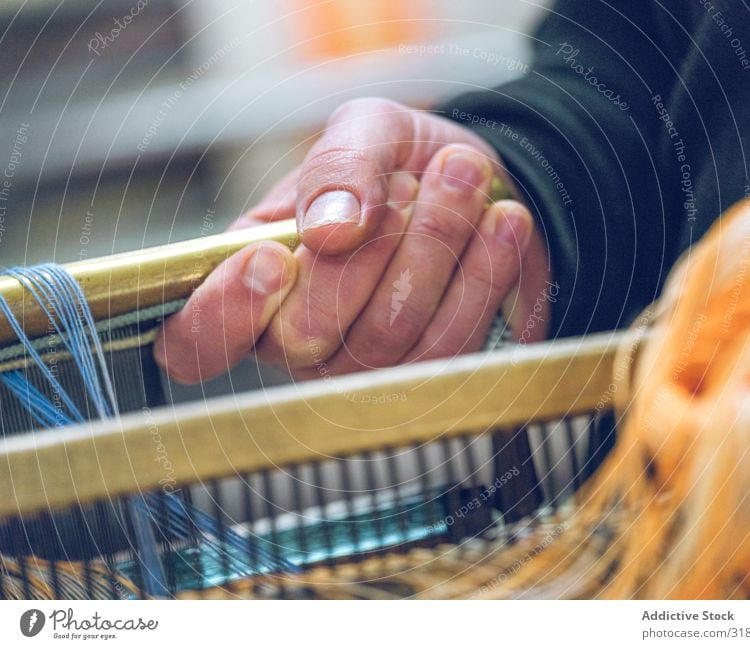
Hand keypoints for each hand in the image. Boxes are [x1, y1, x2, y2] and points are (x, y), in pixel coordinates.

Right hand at [155, 98, 550, 382]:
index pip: (197, 340)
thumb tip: (328, 233)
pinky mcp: (430, 376)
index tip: (276, 258)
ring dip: (435, 246)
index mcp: (252, 283)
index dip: (226, 311)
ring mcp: (365, 369)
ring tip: (463, 175)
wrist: (477, 186)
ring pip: (390, 340)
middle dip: (369, 249)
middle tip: (407, 184)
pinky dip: (482, 273)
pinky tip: (503, 221)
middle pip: (309, 336)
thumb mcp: (364, 133)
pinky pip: (452, 347)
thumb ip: (337, 166)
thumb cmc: (401, 164)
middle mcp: (299, 339)